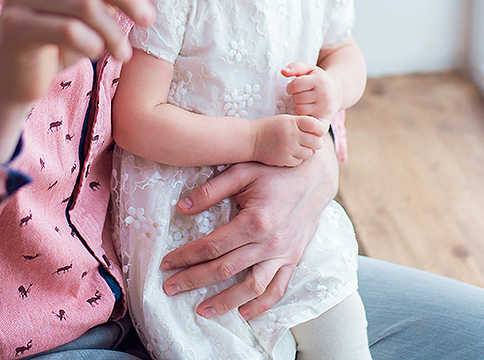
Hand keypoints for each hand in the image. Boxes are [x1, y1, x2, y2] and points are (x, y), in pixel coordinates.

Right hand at [0, 0, 156, 159]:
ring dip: (113, 32)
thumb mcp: (91, 6)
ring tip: (122, 51)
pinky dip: (92, 45)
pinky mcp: (15, 27)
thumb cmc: (56, 35)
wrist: (15, 78)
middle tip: (147, 20)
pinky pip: (69, 30)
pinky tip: (97, 55)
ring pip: (84, 5)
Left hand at [160, 146, 337, 319]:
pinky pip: (277, 288)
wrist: (316, 175)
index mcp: (254, 220)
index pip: (212, 246)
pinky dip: (261, 305)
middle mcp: (269, 242)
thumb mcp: (242, 171)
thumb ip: (212, 190)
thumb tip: (182, 207)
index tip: (166, 263)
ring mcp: (283, 254)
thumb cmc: (276, 170)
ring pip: (251, 287)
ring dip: (225, 302)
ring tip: (202, 310)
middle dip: (194, 280)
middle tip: (170, 288)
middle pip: (225, 269)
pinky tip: (244, 313)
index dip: (186, 256)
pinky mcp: (293, 258)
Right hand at [253, 114, 326, 165]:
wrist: (251, 139)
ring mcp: (288, 148)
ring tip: (298, 147)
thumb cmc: (270, 127)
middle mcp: (292, 135)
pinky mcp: (284, 159)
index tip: (318, 132)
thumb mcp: (285, 120)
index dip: (320, 129)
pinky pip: (299, 161)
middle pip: (316, 142)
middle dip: (316, 142)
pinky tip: (290, 153)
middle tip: (311, 142)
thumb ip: (301, 124)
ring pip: (309, 154)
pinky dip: (298, 158)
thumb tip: (320, 133)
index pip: (315, 125)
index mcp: (292, 122)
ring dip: (307, 151)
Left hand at [281, 62, 342, 124]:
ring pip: (299, 110)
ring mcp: (325, 109)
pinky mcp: (325, 121)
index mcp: (320, 81)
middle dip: (296, 96)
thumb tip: (283, 71)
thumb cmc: (319, 80)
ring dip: (299, 106)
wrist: (337, 92)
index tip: (295, 88)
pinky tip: (307, 112)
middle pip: (297, 98)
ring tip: (305, 102)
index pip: (295, 85)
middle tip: (303, 95)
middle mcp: (324, 95)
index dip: (291, 87)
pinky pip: (305, 122)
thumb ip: (295, 67)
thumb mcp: (309, 69)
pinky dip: (303, 118)